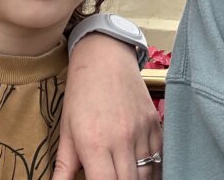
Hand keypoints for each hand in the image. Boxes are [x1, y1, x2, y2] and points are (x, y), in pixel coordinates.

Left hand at [52, 34, 162, 179]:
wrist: (106, 56)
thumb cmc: (82, 92)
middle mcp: (122, 139)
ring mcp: (142, 130)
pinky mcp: (154, 122)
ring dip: (136, 179)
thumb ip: (63, 167)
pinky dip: (152, 166)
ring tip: (122, 173)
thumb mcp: (66, 130)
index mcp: (94, 143)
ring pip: (147, 173)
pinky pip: (160, 155)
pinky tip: (140, 167)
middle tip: (110, 177)